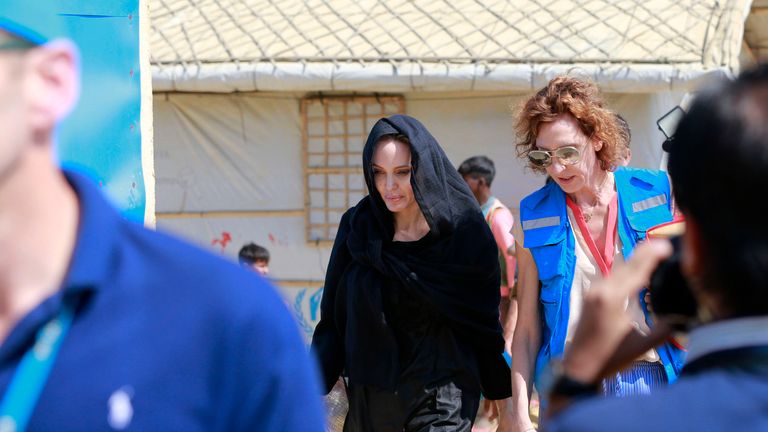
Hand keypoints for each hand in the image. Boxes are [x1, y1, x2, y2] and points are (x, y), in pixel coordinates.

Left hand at [562, 240, 673, 383]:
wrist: (579, 366)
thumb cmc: (611, 358)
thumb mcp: (643, 345)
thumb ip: (666, 328)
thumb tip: (687, 315)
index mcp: (612, 298)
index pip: (636, 270)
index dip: (652, 255)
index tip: (667, 245)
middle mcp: (601, 289)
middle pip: (627, 264)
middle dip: (646, 253)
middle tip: (666, 245)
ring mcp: (593, 290)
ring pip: (618, 268)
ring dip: (637, 260)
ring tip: (657, 255)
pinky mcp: (590, 294)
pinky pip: (612, 276)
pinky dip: (627, 270)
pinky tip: (639, 271)